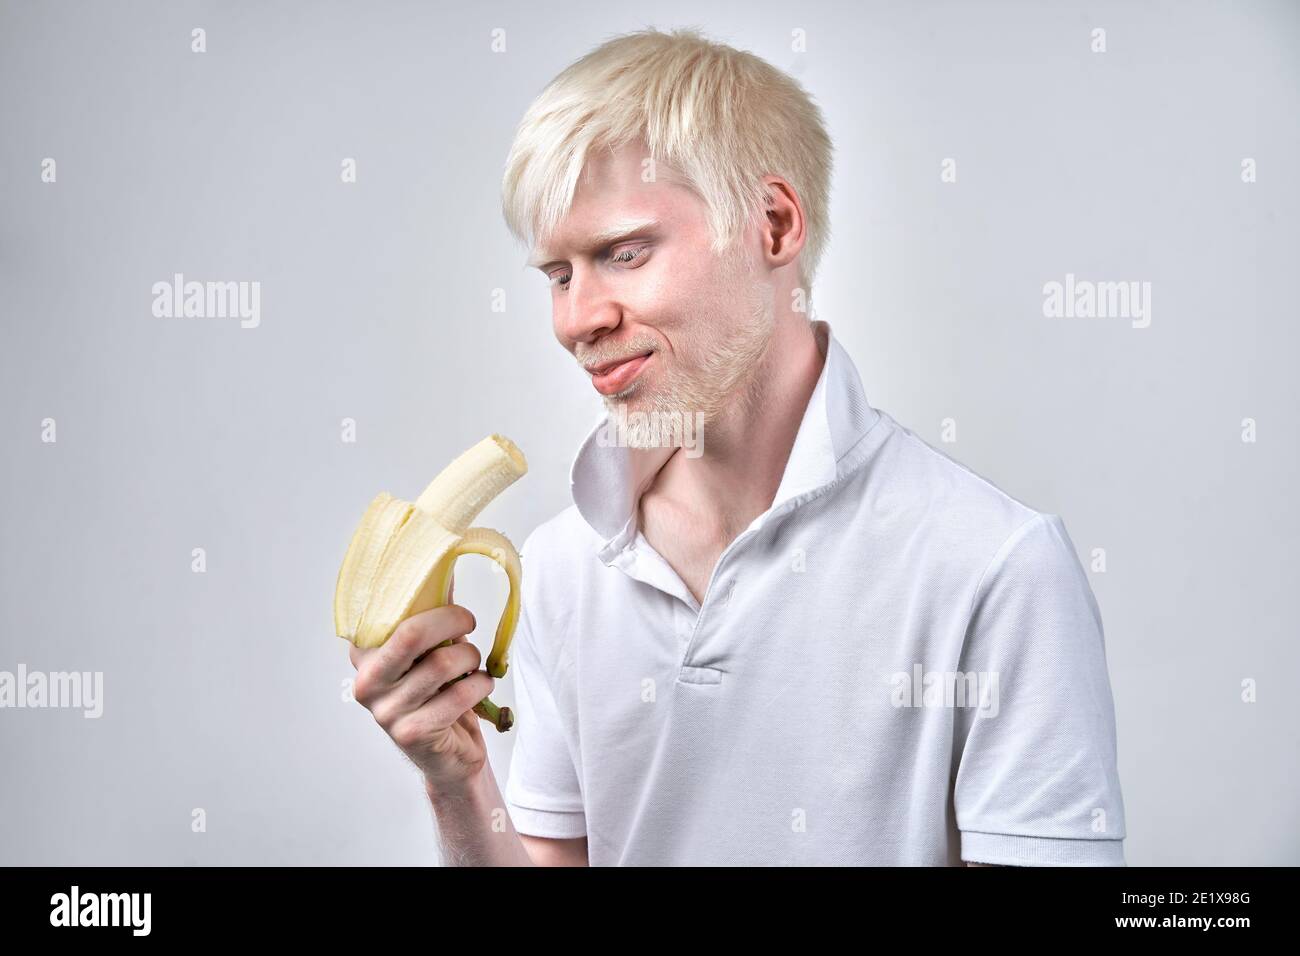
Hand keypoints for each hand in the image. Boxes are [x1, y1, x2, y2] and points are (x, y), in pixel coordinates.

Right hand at [348, 576, 493, 793]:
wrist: (449, 756)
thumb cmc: (441, 693)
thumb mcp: (433, 650)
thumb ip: (433, 613)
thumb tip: (446, 566)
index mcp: (364, 653)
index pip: (388, 611)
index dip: (426, 599)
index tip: (450, 602)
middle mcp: (366, 681)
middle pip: (412, 633)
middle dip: (453, 619)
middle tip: (469, 621)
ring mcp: (385, 711)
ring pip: (443, 664)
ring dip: (471, 658)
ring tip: (473, 665)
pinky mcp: (411, 734)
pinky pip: (459, 695)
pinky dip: (480, 685)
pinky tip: (479, 687)